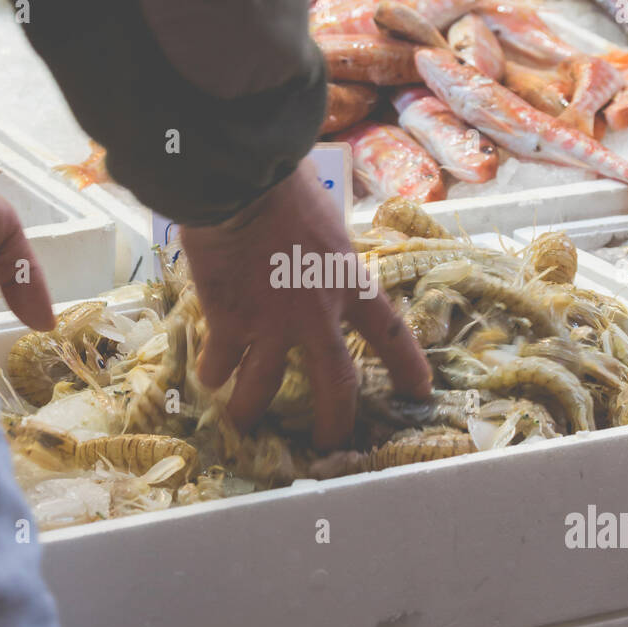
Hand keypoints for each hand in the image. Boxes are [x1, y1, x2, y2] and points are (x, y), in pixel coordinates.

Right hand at [181, 158, 431, 448]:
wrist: (238, 182)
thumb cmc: (282, 185)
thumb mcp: (324, 217)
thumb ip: (324, 246)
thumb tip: (314, 244)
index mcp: (349, 282)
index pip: (390, 332)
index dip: (408, 366)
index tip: (420, 392)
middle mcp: (318, 314)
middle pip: (337, 386)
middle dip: (334, 422)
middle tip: (329, 444)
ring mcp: (273, 325)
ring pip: (264, 389)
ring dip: (252, 410)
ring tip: (243, 422)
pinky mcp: (231, 324)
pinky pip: (221, 364)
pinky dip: (213, 373)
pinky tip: (207, 378)